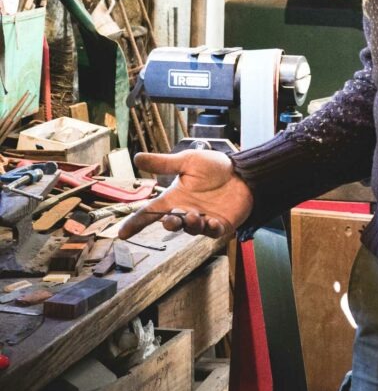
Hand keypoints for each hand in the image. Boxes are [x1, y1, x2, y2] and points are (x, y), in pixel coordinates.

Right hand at [117, 149, 253, 240]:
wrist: (243, 172)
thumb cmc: (215, 167)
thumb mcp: (187, 162)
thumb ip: (164, 164)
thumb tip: (137, 157)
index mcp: (175, 197)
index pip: (150, 211)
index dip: (136, 222)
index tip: (121, 233)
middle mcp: (186, 211)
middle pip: (170, 224)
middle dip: (168, 224)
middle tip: (169, 219)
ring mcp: (202, 220)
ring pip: (190, 229)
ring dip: (189, 224)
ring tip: (193, 215)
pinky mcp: (220, 225)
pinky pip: (211, 232)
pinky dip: (209, 229)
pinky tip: (212, 221)